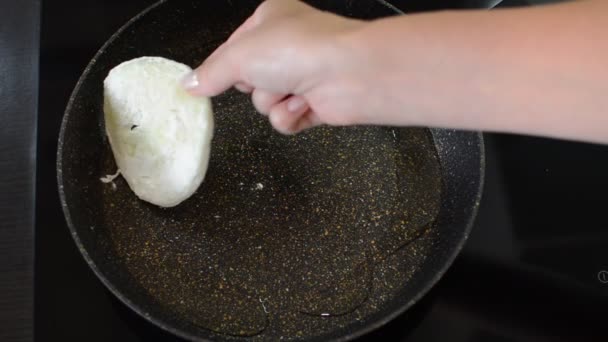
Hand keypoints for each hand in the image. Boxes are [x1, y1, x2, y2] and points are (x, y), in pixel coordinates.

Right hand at [182, 0, 368, 133]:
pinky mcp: (314, 103)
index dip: (222, 67)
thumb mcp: (240, 54)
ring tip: (292, 90)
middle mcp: (287, 45)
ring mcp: (303, 75)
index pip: (231, 48)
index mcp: (270, 20)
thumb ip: (212, 72)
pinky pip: (284, 120)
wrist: (350, 74)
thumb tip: (188, 84)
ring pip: (264, 101)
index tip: (206, 82)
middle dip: (254, 84)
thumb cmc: (298, 49)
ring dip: (273, 101)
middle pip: (247, 79)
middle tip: (267, 76)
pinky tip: (303, 105)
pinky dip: (290, 116)